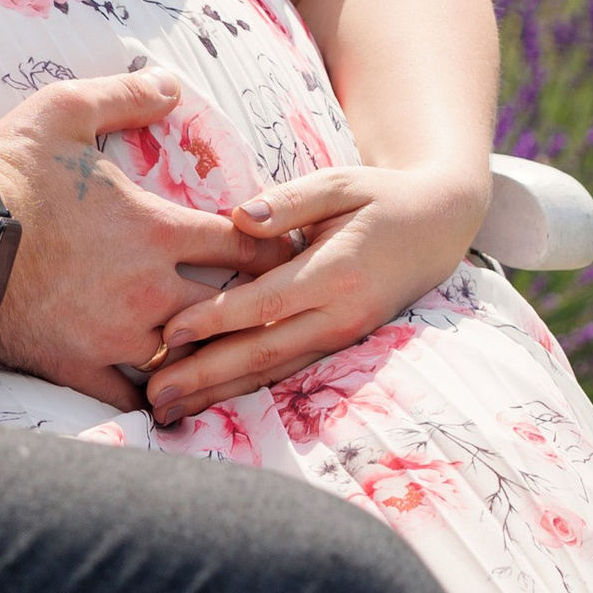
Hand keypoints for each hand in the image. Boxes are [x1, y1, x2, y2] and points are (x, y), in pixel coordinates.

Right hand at [0, 73, 286, 411]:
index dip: (271, 249)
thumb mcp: (64, 111)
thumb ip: (124, 98)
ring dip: (202, 350)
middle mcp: (149, 289)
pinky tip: (162, 396)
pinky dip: (151, 396)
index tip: (286, 255)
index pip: (243, 245)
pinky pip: (131, 396)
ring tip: (218, 351)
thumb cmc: (5, 173)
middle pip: (229, 307)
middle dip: (251, 306)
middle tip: (268, 308)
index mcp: (155, 229)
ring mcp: (115, 334)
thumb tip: (172, 84)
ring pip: (185, 355)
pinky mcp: (77, 366)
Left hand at [141, 158, 488, 425]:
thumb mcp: (341, 183)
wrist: (438, 228)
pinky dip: (244, 390)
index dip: (214, 320)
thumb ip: (290, 201)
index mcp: (336, 272)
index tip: (167, 332)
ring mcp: (340, 337)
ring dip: (217, 394)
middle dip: (204, 376)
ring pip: (271, 373)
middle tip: (153, 394)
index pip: (264, 304)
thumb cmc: (382, 198)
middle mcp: (339, 315)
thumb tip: (238, 218)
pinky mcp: (337, 346)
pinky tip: (207, 400)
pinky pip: (285, 373)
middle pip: (261, 353)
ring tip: (167, 410)